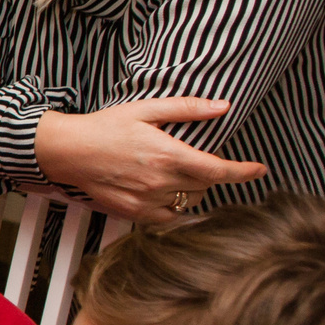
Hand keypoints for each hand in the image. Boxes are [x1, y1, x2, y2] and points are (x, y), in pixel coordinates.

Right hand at [34, 98, 269, 220]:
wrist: (67, 151)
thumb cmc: (104, 127)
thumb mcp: (145, 109)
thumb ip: (187, 109)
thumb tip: (222, 107)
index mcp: (168, 154)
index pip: (218, 170)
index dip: (244, 172)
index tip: (258, 169)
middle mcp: (160, 181)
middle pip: (205, 187)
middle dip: (207, 175)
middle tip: (190, 160)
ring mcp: (147, 200)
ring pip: (188, 202)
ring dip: (190, 190)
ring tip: (173, 175)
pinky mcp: (133, 213)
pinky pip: (167, 217)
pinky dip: (172, 207)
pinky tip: (160, 192)